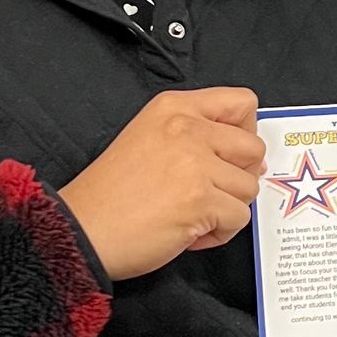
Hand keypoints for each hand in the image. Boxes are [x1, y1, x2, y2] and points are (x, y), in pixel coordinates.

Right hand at [59, 88, 265, 279]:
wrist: (82, 229)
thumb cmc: (109, 194)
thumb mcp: (148, 138)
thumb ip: (195, 136)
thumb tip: (250, 157)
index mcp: (173, 108)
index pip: (242, 103)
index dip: (244, 133)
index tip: (227, 155)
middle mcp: (186, 129)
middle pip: (254, 147)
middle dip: (240, 176)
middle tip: (209, 192)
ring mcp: (195, 164)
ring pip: (249, 187)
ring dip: (226, 208)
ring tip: (192, 214)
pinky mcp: (201, 200)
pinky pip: (239, 218)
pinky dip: (218, 233)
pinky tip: (188, 231)